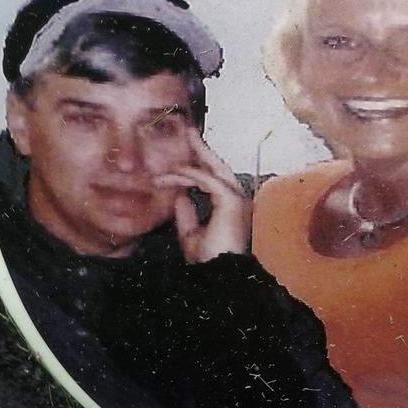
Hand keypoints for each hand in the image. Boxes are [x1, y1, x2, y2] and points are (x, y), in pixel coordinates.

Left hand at [153, 130, 251, 262]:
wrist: (219, 277)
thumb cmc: (209, 261)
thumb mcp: (191, 236)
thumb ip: (186, 215)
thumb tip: (179, 198)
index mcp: (230, 206)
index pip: (215, 178)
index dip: (199, 166)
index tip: (179, 160)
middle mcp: (237, 199)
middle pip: (219, 166)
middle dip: (202, 148)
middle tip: (189, 130)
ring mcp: (237, 198)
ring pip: (213, 169)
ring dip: (192, 157)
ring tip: (180, 141)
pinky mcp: (230, 200)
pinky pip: (205, 179)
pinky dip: (187, 175)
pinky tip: (170, 176)